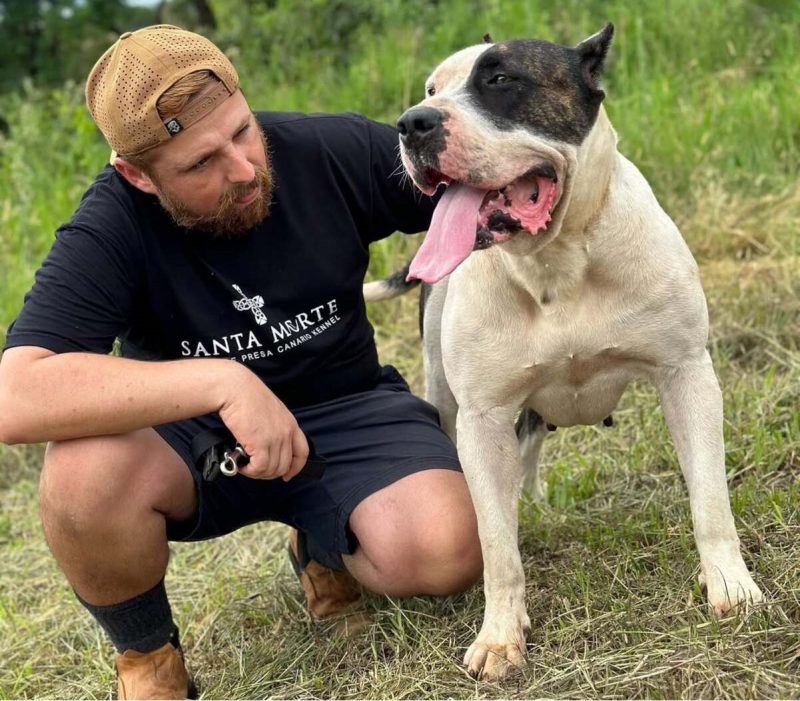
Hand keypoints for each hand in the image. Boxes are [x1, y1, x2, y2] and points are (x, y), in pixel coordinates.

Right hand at [217, 364, 308, 480]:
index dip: (296, 468)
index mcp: (290, 424)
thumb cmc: (246, 396)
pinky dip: (249, 470)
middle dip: (269, 473)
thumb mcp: (270, 411)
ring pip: (271, 469)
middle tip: (254, 469)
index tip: (287, 475)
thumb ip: (274, 428)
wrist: (235, 388)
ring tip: (244, 465)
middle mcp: (286, 432)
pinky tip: (240, 464)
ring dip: (256, 472)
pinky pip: (259, 467)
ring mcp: (275, 438)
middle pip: (285, 465)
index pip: (302, 452)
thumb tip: (266, 448)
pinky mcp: (261, 443)